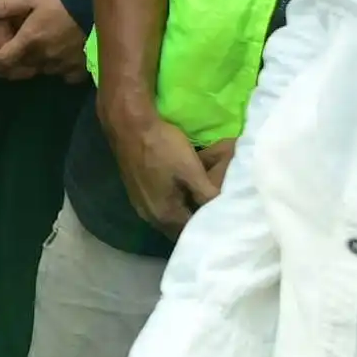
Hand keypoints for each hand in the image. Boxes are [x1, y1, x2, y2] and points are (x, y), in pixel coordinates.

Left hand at [0, 0, 87, 80]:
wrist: (96, 5)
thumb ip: (5, 7)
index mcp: (29, 41)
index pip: (4, 60)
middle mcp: (43, 57)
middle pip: (21, 70)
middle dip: (9, 69)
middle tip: (3, 67)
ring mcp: (62, 65)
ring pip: (41, 72)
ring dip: (32, 68)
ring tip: (29, 61)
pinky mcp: (79, 67)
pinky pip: (64, 76)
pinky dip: (59, 71)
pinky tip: (58, 64)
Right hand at [105, 98, 227, 237]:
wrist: (129, 124)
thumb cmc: (162, 147)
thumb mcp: (191, 170)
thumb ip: (208, 194)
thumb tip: (226, 211)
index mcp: (165, 216)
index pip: (194, 232)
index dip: (211, 225)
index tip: (227, 217)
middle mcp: (150, 217)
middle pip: (181, 228)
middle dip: (198, 221)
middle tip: (218, 209)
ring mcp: (141, 205)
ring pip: (171, 218)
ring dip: (186, 212)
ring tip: (204, 201)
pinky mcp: (137, 193)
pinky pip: (162, 207)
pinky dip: (175, 204)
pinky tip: (183, 191)